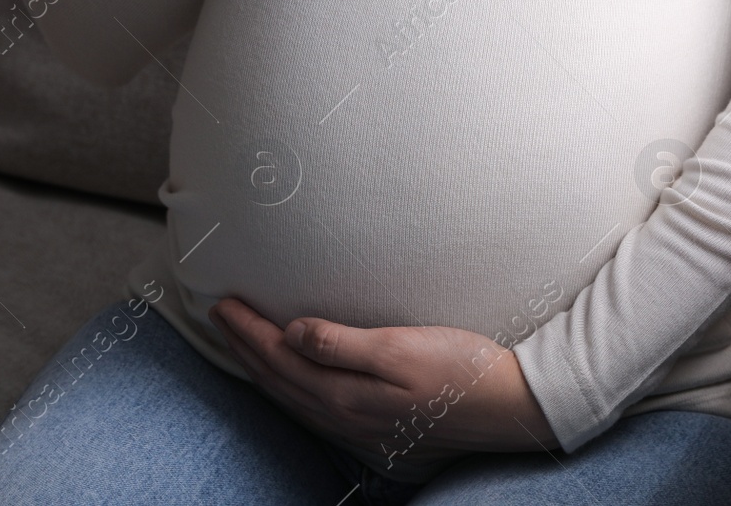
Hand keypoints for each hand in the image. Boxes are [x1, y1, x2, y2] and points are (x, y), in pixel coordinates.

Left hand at [208, 297, 558, 472]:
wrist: (510, 408)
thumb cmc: (462, 369)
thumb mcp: (403, 347)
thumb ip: (343, 344)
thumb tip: (291, 333)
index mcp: (346, 394)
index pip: (280, 358)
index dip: (249, 330)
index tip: (224, 302)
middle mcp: (345, 417)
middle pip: (279, 381)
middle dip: (245, 348)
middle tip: (220, 316)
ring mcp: (360, 428)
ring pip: (293, 399)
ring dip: (263, 370)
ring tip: (243, 345)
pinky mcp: (376, 429)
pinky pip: (313, 409)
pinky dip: (290, 390)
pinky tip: (293, 380)